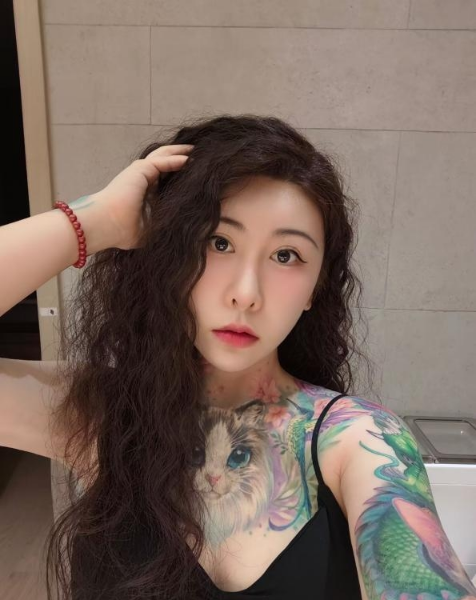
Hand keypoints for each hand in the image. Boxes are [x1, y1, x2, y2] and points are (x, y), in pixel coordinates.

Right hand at [78, 144, 193, 250]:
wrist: (106, 225)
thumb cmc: (123, 231)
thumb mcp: (151, 229)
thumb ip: (164, 225)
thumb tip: (185, 235)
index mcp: (145, 192)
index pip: (165, 177)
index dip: (179, 173)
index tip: (197, 175)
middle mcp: (142, 179)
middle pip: (165, 162)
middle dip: (181, 157)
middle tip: (200, 157)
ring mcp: (140, 172)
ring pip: (164, 156)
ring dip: (181, 152)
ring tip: (197, 150)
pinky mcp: (140, 169)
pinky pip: (163, 161)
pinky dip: (177, 159)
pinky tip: (191, 159)